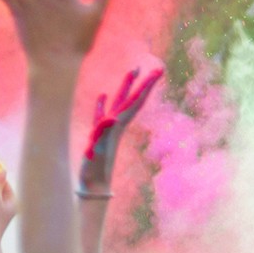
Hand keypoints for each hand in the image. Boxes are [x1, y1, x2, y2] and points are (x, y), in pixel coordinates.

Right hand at [78, 66, 163, 194]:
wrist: (94, 186)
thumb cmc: (95, 170)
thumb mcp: (98, 150)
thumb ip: (102, 134)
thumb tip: (110, 119)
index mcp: (119, 125)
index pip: (136, 101)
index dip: (147, 85)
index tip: (159, 70)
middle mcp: (117, 125)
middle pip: (132, 98)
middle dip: (143, 82)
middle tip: (154, 66)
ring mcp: (107, 129)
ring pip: (118, 102)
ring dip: (125, 87)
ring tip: (132, 71)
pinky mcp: (97, 135)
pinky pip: (101, 114)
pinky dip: (102, 104)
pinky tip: (103, 96)